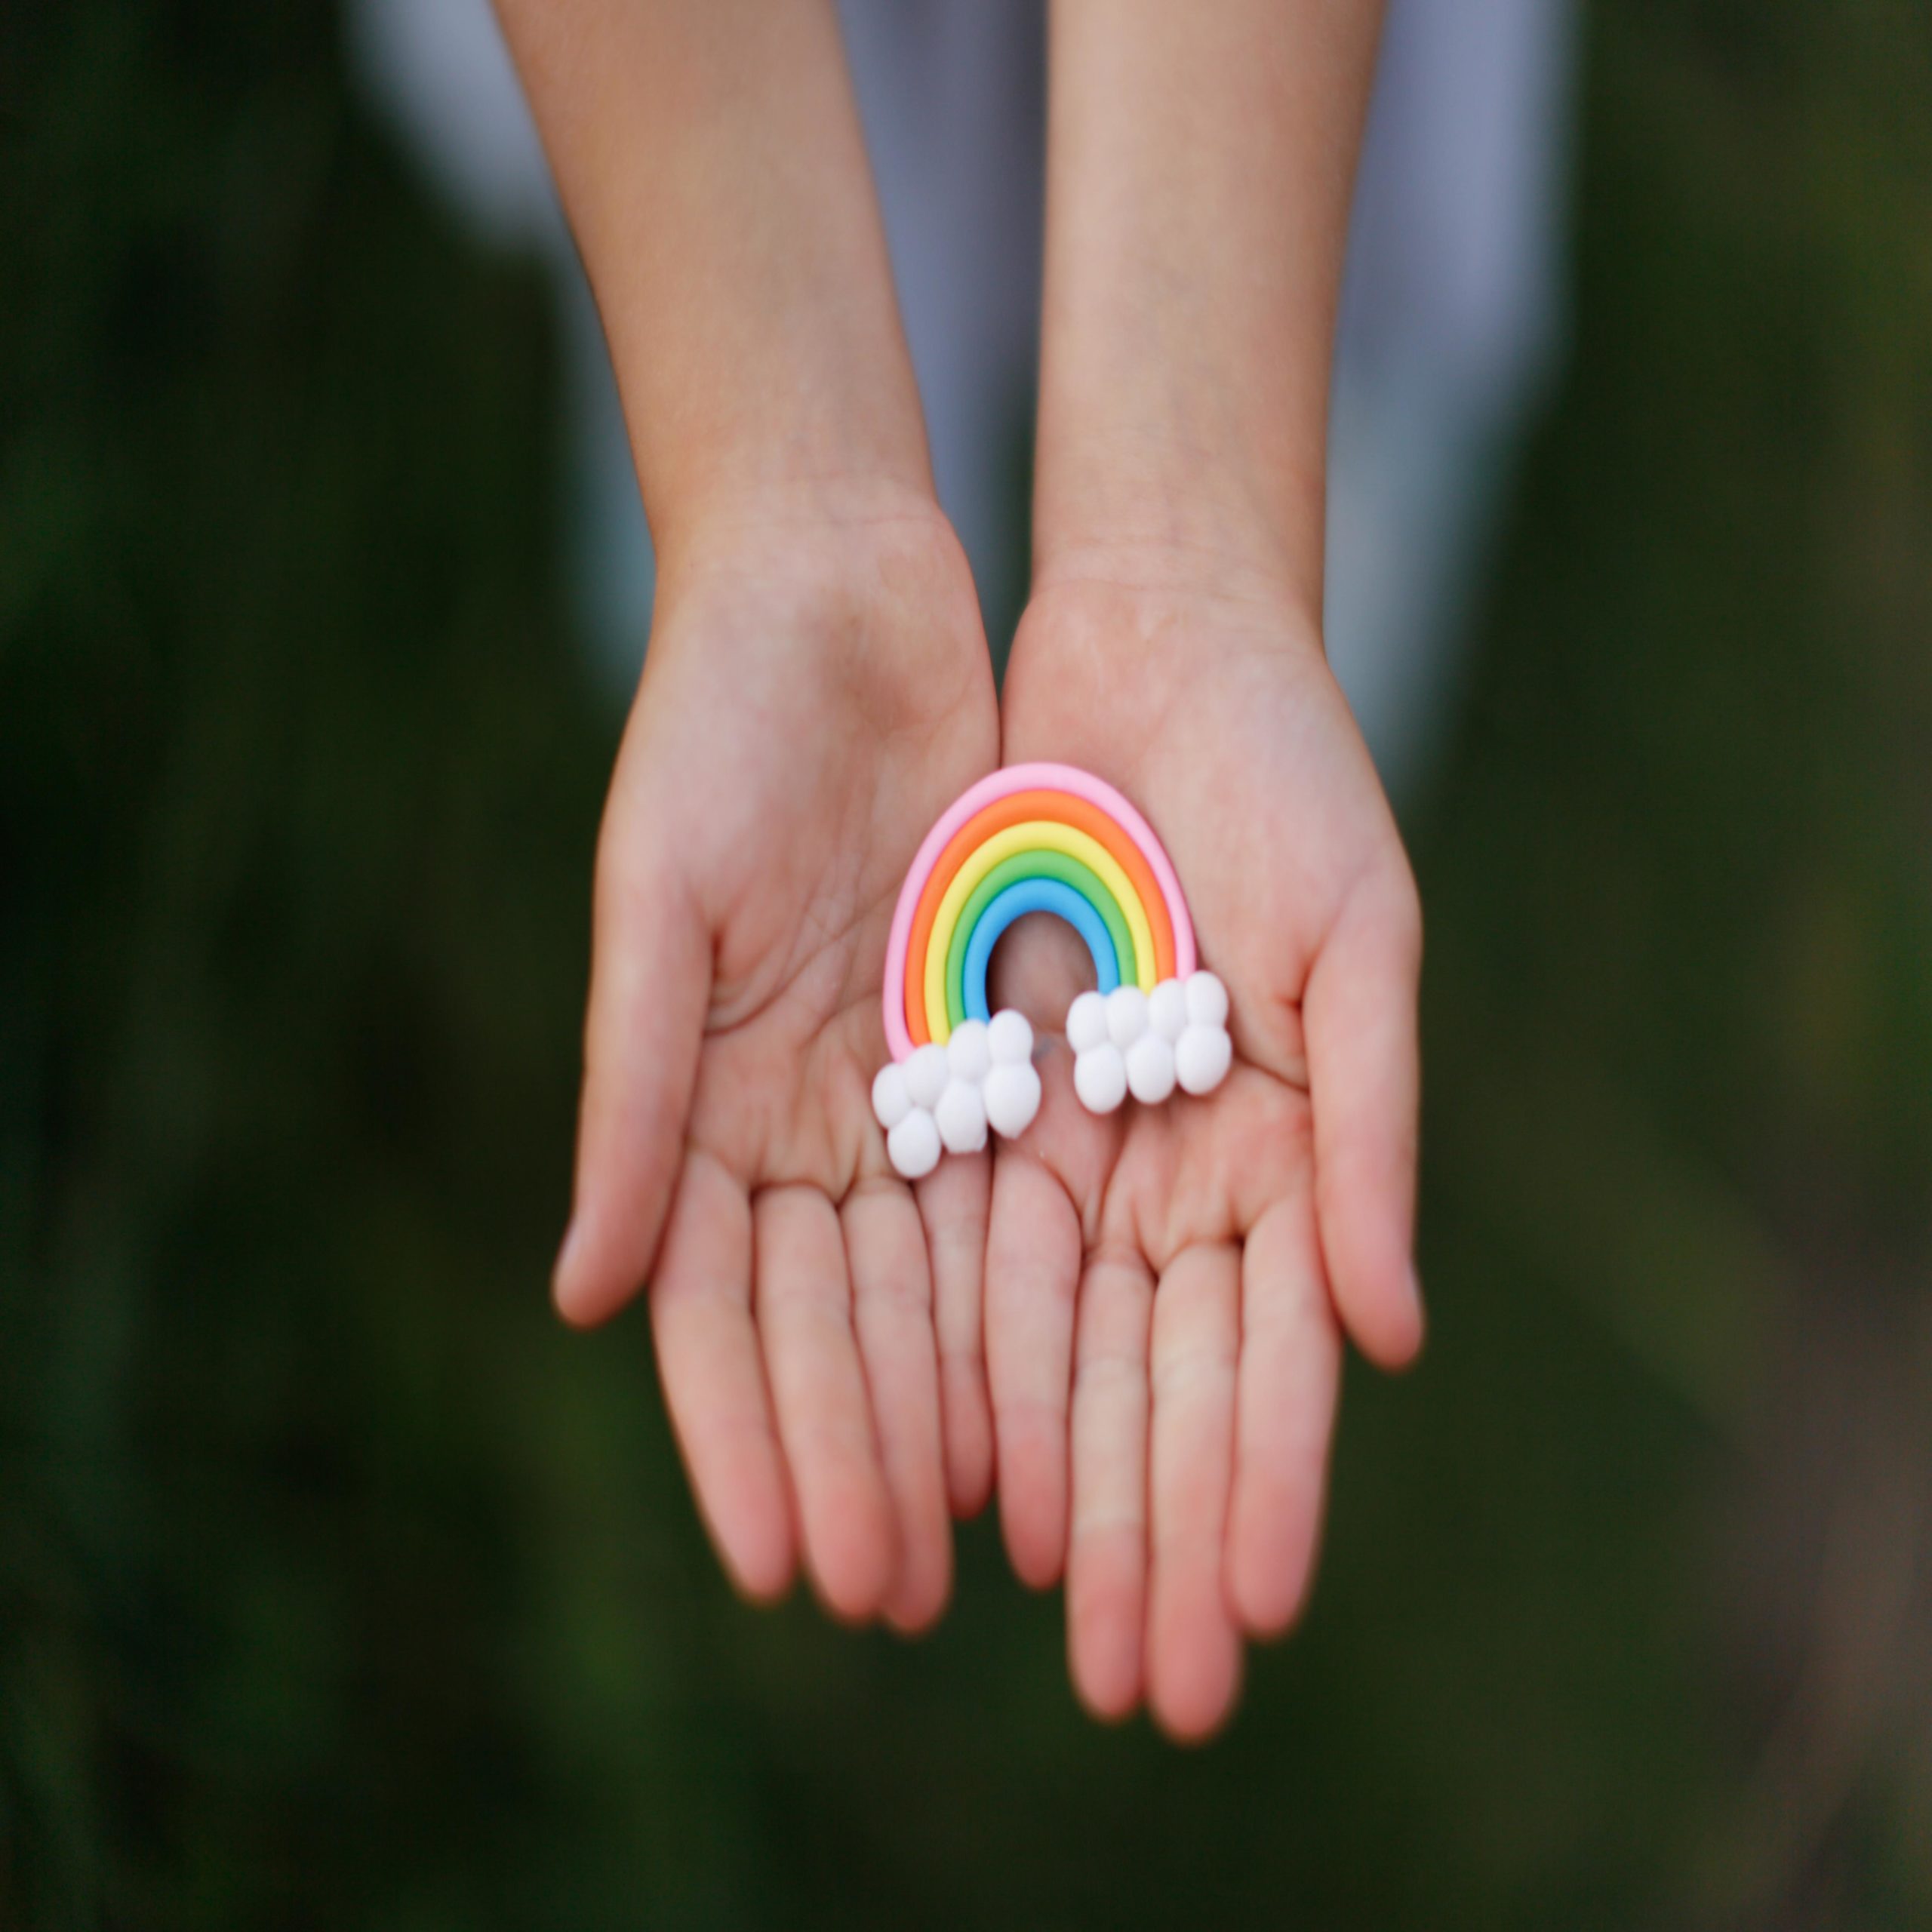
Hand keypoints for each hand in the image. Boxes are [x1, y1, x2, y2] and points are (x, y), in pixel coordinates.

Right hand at [553, 490, 999, 1631]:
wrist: (832, 600)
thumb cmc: (709, 734)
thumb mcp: (656, 906)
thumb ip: (628, 1097)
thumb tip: (585, 1298)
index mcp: (694, 1101)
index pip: (717, 1309)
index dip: (745, 1439)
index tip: (781, 1568)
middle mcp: (794, 1118)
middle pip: (828, 1324)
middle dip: (855, 1461)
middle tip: (893, 1604)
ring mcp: (894, 1087)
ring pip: (925, 1286)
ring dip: (944, 1417)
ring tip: (979, 1550)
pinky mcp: (985, 1036)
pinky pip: (1010, 1194)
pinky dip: (1020, 1301)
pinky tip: (1049, 1402)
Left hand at [985, 559, 1423, 1736]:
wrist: (1156, 650)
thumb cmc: (1293, 777)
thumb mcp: (1361, 942)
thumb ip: (1375, 1136)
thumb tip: (1391, 1335)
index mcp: (1297, 1144)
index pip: (1279, 1353)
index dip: (1263, 1485)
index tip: (1250, 1619)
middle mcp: (1187, 1165)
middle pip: (1167, 1380)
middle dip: (1157, 1531)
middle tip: (1150, 1689)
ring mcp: (1088, 1138)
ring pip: (1069, 1345)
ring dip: (1067, 1486)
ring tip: (1059, 1628)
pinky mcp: (990, 1090)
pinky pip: (974, 1251)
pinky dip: (975, 1365)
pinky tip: (970, 1478)